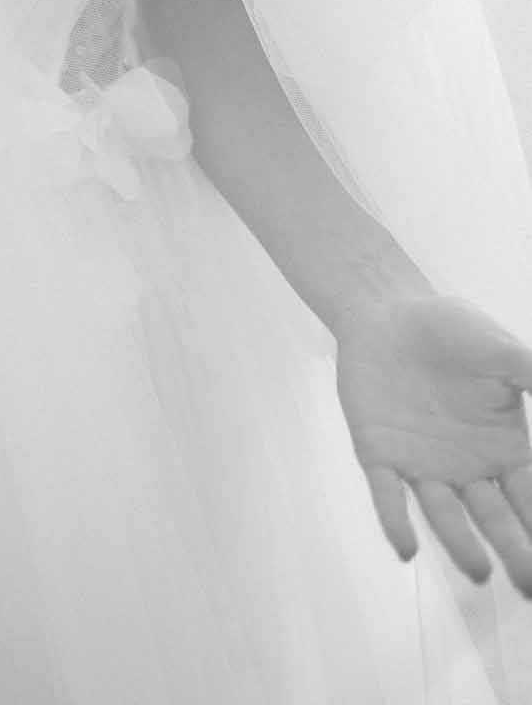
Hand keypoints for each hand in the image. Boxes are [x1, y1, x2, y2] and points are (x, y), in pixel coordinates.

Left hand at [336, 292, 531, 594]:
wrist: (387, 309)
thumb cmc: (451, 329)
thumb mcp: (503, 350)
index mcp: (505, 447)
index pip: (530, 496)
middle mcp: (467, 467)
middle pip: (494, 518)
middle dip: (514, 550)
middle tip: (528, 586)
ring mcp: (423, 464)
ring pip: (445, 514)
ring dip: (460, 544)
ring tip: (479, 573)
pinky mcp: (379, 453)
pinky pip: (387, 495)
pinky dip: (395, 521)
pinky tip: (405, 548)